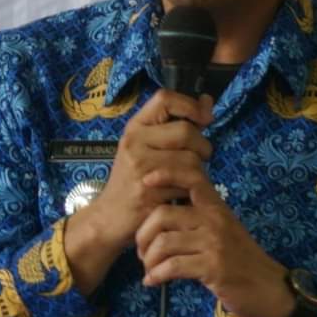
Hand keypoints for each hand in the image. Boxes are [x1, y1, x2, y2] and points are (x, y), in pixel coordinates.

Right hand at [64, 90, 213, 294]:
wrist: (108, 218)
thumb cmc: (132, 180)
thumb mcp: (145, 146)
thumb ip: (176, 124)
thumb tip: (208, 101)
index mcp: (135, 127)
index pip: (165, 98)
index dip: (191, 104)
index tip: (205, 118)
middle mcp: (134, 142)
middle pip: (186, 131)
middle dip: (203, 145)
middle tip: (200, 158)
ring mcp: (140, 167)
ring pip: (191, 159)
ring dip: (200, 171)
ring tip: (189, 178)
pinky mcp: (149, 191)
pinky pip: (186, 184)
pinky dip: (191, 190)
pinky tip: (182, 194)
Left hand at [134, 171, 295, 316]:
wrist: (271, 289)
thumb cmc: (241, 259)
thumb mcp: (223, 229)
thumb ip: (199, 216)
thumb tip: (160, 211)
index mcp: (216, 206)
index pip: (190, 178)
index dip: (165, 174)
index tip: (146, 181)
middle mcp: (215, 219)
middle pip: (162, 215)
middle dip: (143, 235)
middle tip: (142, 251)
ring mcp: (214, 243)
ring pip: (163, 242)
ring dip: (148, 259)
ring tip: (149, 269)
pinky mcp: (213, 267)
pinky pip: (172, 266)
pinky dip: (156, 275)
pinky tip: (153, 282)